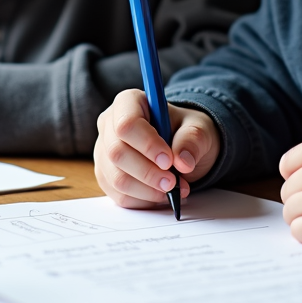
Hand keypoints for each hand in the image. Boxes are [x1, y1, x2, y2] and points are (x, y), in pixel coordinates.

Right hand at [93, 88, 219, 208]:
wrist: (180, 147)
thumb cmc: (184, 131)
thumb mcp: (197, 128)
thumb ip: (192, 140)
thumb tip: (183, 162)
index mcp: (128, 102)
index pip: (127, 123)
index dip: (146, 144)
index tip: (168, 160)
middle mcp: (110, 125)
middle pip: (117, 152)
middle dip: (148, 173)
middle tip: (173, 181)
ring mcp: (104, 151)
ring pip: (116, 178)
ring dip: (147, 190)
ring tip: (172, 189)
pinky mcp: (106, 176)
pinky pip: (118, 195)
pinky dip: (142, 200)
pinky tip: (160, 194)